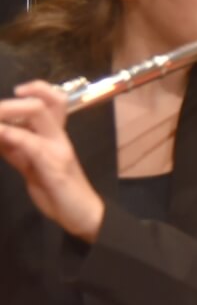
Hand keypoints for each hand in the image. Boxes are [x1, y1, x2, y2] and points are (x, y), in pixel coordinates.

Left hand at [0, 82, 104, 241]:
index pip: (54, 101)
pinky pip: (31, 143)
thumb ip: (15, 149)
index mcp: (56, 136)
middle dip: (11, 103)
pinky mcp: (54, 166)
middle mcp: (59, 137)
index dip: (37, 89)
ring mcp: (59, 149)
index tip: (16, 90)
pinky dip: (11, 134)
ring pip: (38, 114)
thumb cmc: (57, 191)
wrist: (81, 215)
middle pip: (43, 102)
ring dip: (8, 112)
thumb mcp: (31, 166)